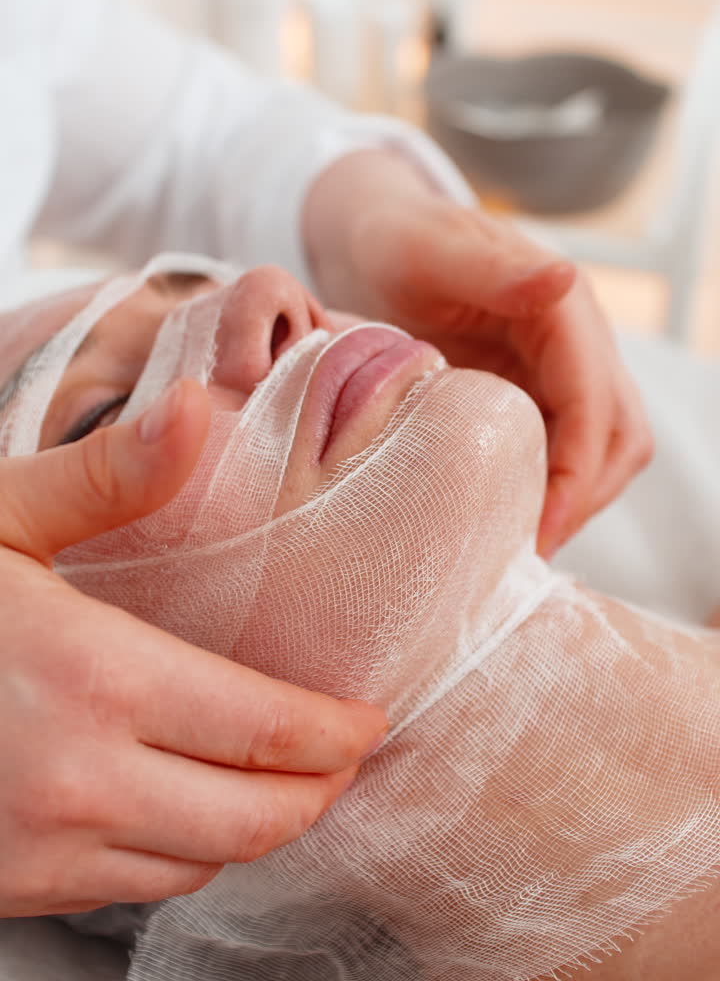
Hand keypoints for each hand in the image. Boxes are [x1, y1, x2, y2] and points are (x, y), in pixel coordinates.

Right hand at [0, 380, 386, 916]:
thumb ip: (107, 476)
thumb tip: (194, 407)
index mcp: (95, 681)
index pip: (268, 733)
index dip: (338, 733)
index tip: (370, 717)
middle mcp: (81, 783)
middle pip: (255, 818)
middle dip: (318, 788)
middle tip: (346, 752)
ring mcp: (43, 850)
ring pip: (200, 861)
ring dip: (256, 824)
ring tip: (282, 777)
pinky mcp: (12, 885)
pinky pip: (133, 888)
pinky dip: (184, 852)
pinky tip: (185, 804)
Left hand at [304, 151, 652, 554]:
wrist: (380, 238)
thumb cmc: (399, 240)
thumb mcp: (431, 249)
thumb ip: (492, 269)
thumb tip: (565, 279)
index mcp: (562, 307)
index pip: (595, 401)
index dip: (577, 470)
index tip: (542, 527)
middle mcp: (577, 340)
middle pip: (618, 436)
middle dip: (583, 498)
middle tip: (527, 552)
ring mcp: (561, 369)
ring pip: (602, 450)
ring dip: (572, 500)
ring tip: (516, 546)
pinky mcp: (537, 392)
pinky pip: (564, 450)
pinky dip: (549, 489)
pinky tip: (503, 519)